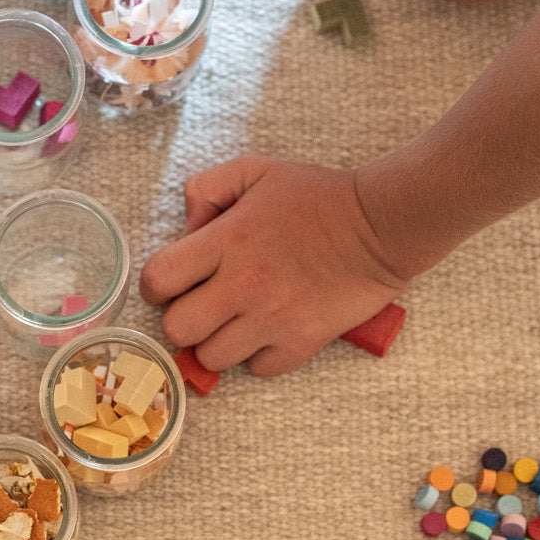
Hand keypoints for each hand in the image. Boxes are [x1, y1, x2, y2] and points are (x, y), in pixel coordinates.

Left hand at [139, 157, 410, 376]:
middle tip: (204, 305)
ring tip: (237, 320)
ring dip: (218, 342)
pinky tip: (270, 330)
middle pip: (178, 330)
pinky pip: (258, 369)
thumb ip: (206, 189)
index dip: (157, 285)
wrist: (382, 225)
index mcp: (226, 241)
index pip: (157, 280)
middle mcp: (243, 285)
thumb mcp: (255, 170)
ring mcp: (272, 319)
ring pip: (212, 359)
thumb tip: (187, 228)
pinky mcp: (302, 343)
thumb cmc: (318, 196)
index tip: (173, 282)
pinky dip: (259, 356)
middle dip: (184, 319)